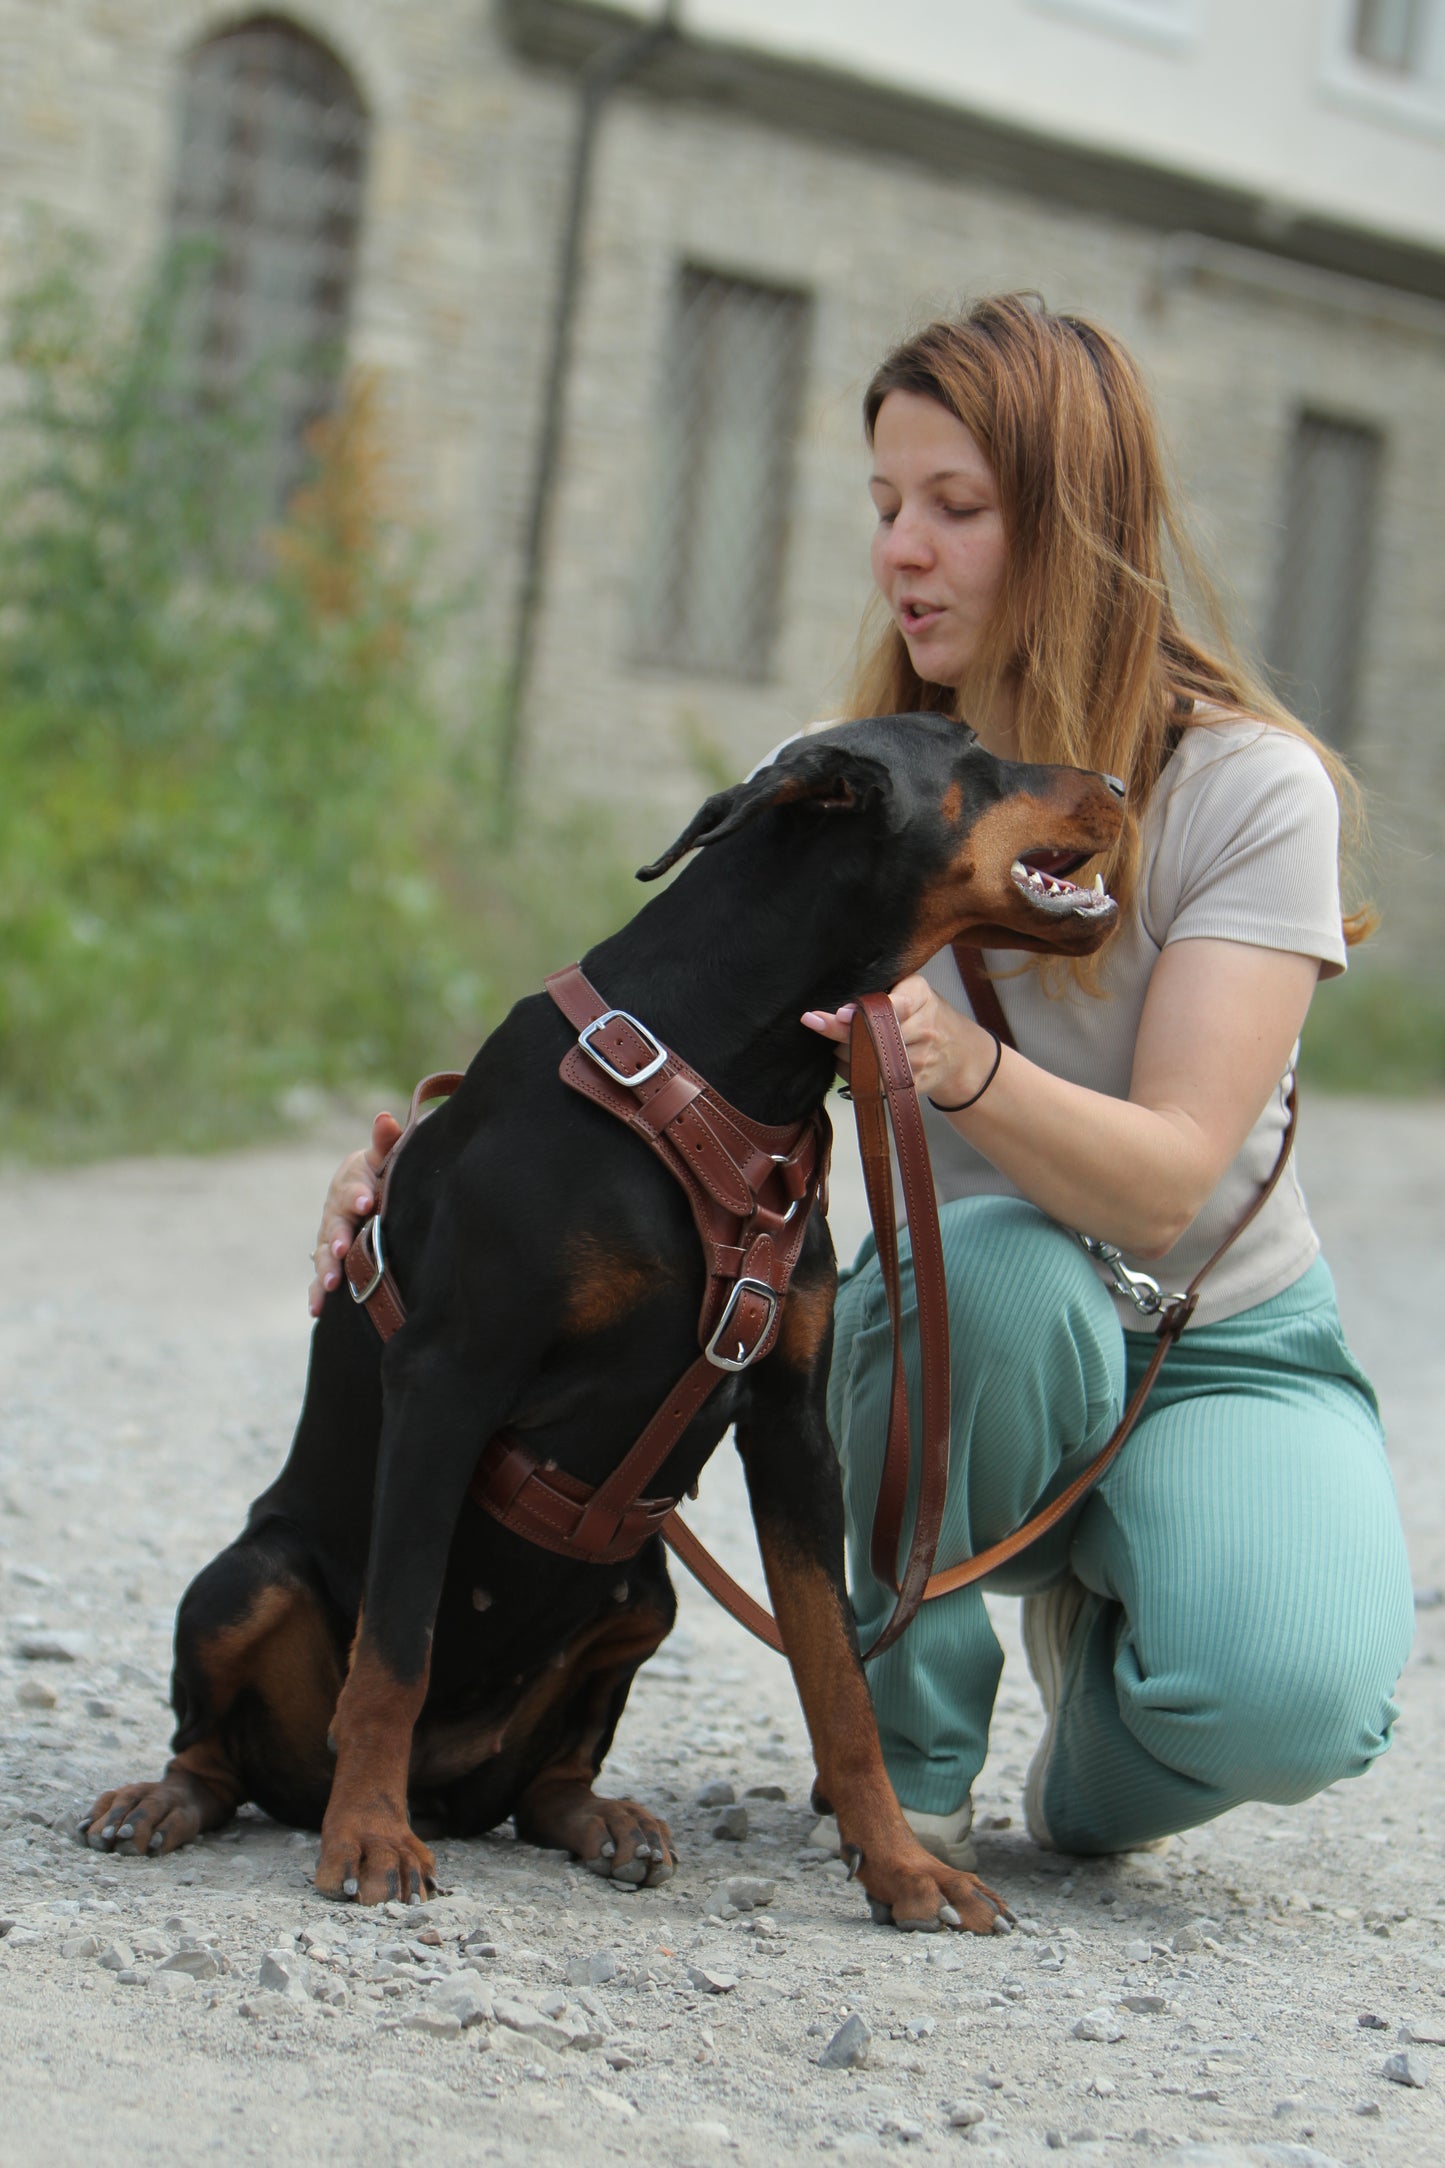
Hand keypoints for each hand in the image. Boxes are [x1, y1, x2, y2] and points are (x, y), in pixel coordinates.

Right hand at [308, 1111, 403, 1316]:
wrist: (366, 1194)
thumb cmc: (380, 1174)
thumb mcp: (383, 1158)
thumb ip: (386, 1142)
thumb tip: (385, 1118)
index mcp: (350, 1183)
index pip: (351, 1186)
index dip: (357, 1193)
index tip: (367, 1201)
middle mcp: (335, 1211)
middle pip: (334, 1223)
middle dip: (339, 1236)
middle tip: (345, 1248)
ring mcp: (330, 1237)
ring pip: (325, 1252)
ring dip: (327, 1266)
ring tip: (332, 1281)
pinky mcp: (330, 1260)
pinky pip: (320, 1278)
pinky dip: (317, 1293)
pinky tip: (316, 1308)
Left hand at [801, 976, 994, 1105]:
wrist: (959, 1052)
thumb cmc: (925, 1013)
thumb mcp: (911, 989)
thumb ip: (881, 991)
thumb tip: (841, 1007)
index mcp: (921, 997)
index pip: (891, 1007)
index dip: (863, 1013)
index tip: (839, 1014)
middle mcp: (926, 1029)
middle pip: (873, 1037)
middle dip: (839, 1032)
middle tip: (817, 1022)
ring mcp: (921, 1060)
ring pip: (868, 1062)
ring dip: (843, 1054)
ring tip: (841, 1042)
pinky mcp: (914, 1085)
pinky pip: (872, 1083)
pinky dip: (854, 1074)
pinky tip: (852, 1063)